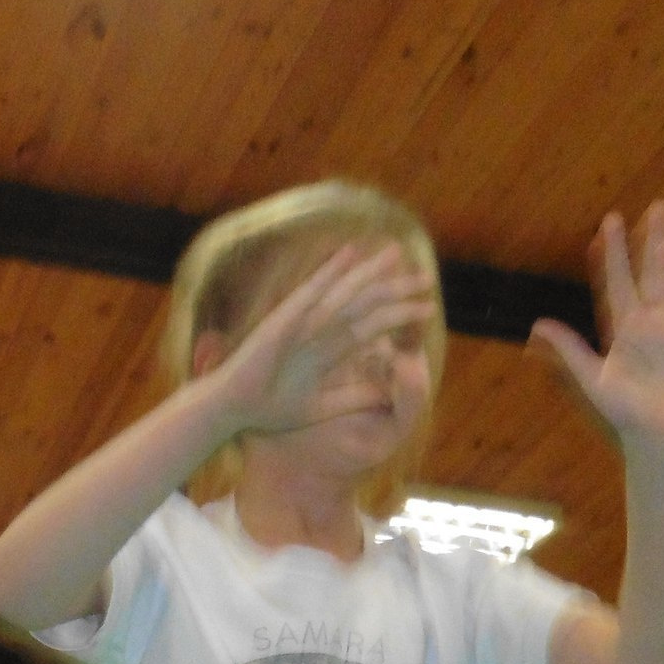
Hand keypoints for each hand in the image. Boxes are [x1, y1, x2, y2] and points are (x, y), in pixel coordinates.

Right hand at [204, 242, 440, 437]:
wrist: (234, 411)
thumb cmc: (270, 410)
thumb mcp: (322, 408)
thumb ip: (353, 398)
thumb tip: (386, 396)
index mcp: (328, 349)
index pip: (372, 326)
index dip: (400, 314)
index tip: (428, 308)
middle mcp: (319, 330)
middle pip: (365, 304)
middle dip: (395, 289)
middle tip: (426, 277)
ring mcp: (302, 322)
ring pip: (345, 294)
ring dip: (370, 273)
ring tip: (396, 254)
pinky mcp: (284, 319)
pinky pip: (310, 291)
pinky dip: (328, 271)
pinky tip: (349, 253)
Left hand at [532, 201, 663, 443]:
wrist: (658, 439)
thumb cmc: (623, 414)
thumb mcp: (592, 380)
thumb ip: (569, 351)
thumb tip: (537, 327)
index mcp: (624, 327)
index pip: (618, 280)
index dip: (614, 252)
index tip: (610, 221)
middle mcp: (652, 321)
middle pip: (652, 271)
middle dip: (653, 240)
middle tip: (655, 205)